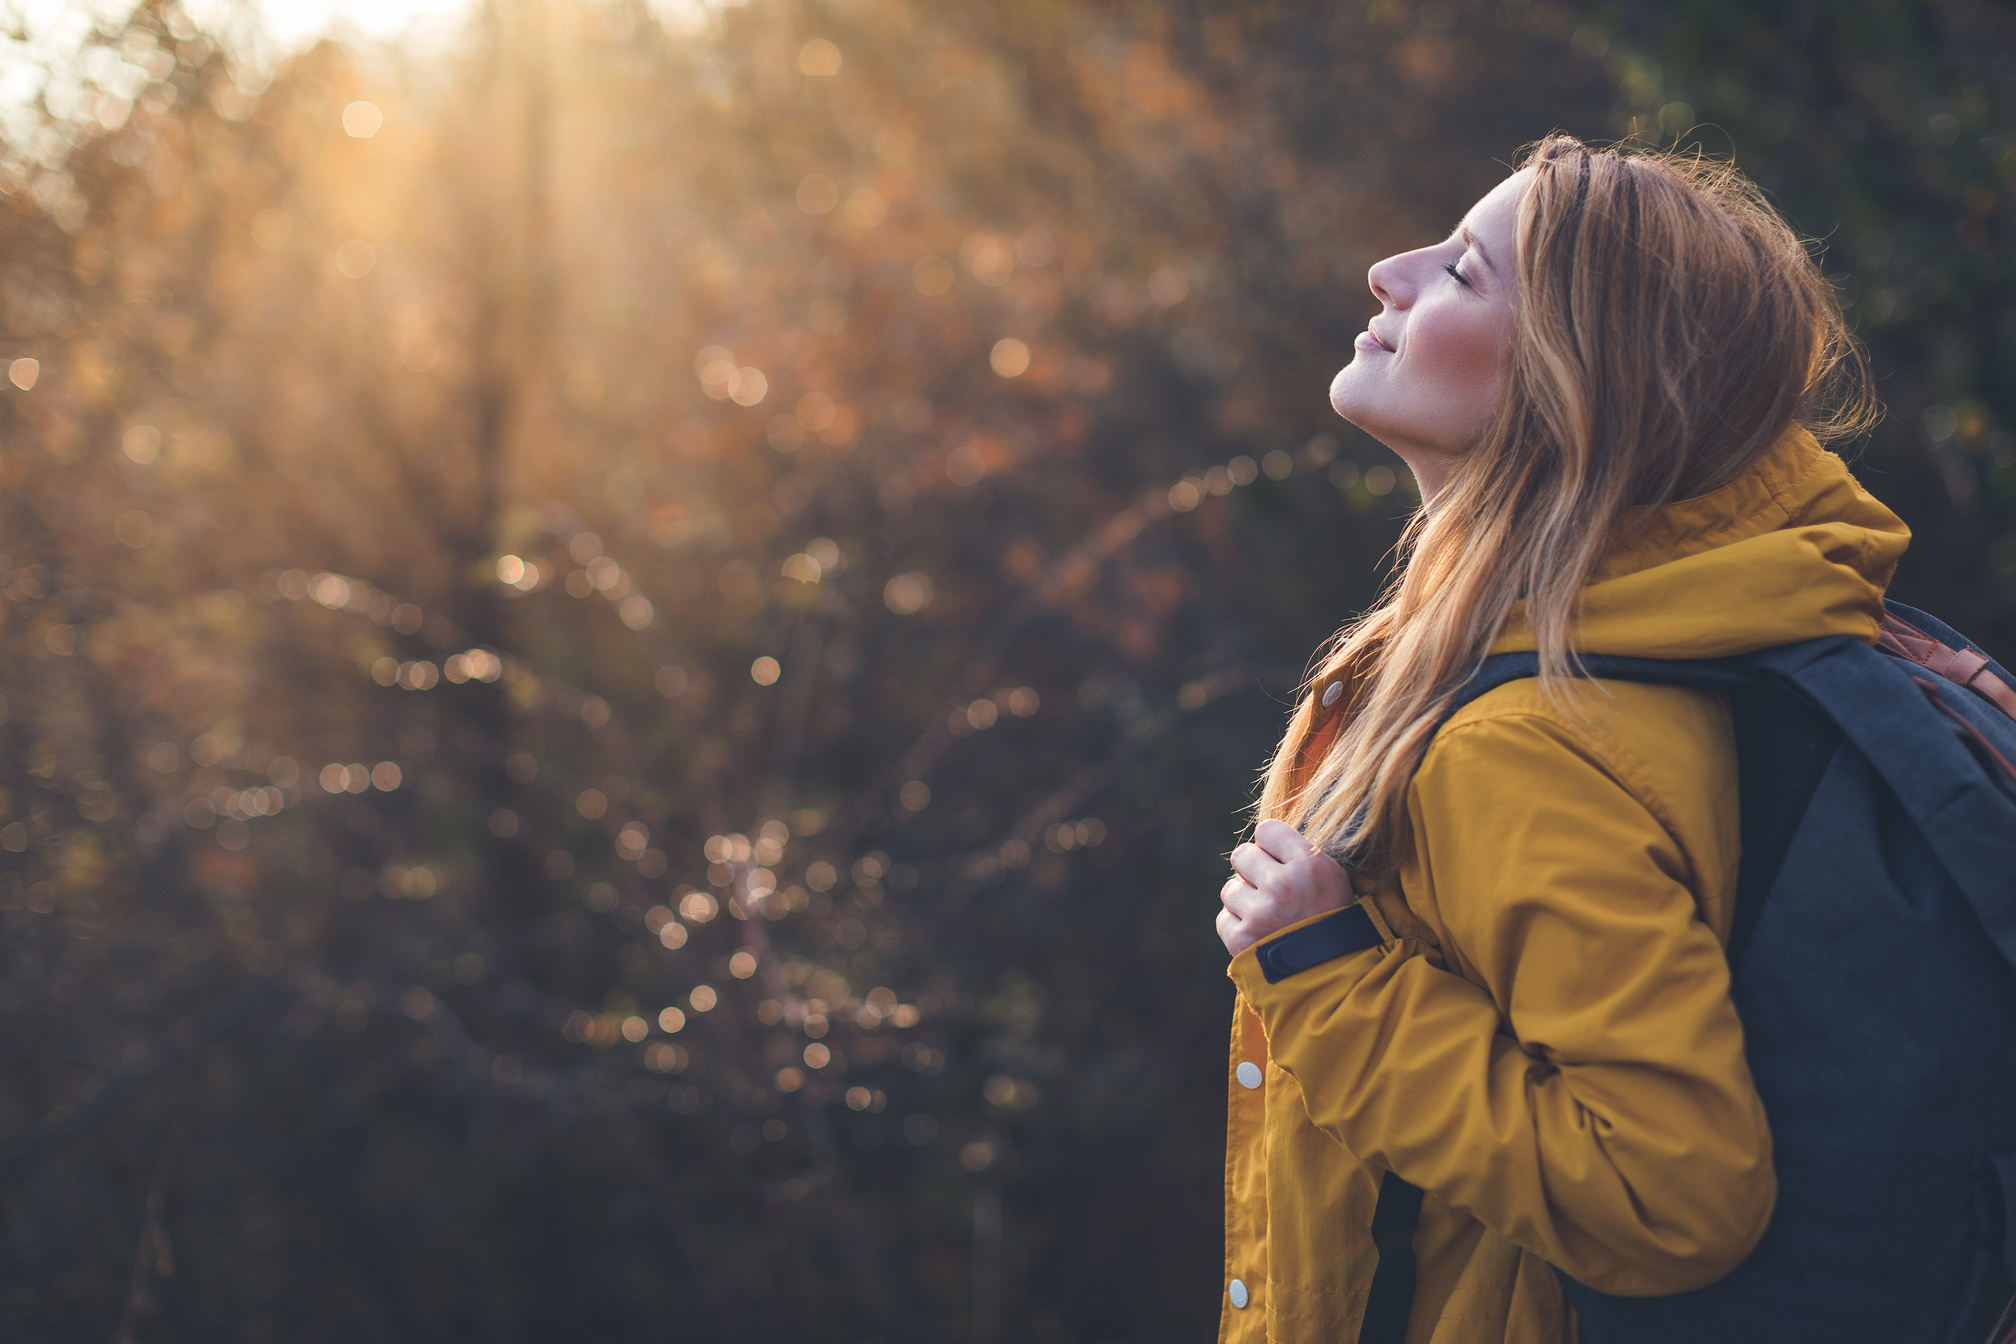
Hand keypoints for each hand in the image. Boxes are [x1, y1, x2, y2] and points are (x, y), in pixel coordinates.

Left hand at [1217, 818, 1352, 956]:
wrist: (1334, 976)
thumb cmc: (1334, 923)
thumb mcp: (1334, 880)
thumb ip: (1299, 855)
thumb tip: (1261, 839)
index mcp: (1310, 865)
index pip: (1267, 830)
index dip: (1271, 845)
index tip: (1279, 859)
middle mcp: (1282, 885)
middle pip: (1241, 854)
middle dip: (1253, 870)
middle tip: (1271, 889)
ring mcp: (1260, 913)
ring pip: (1230, 888)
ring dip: (1245, 901)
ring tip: (1268, 917)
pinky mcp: (1242, 939)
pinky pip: (1224, 918)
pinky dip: (1238, 926)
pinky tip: (1260, 934)